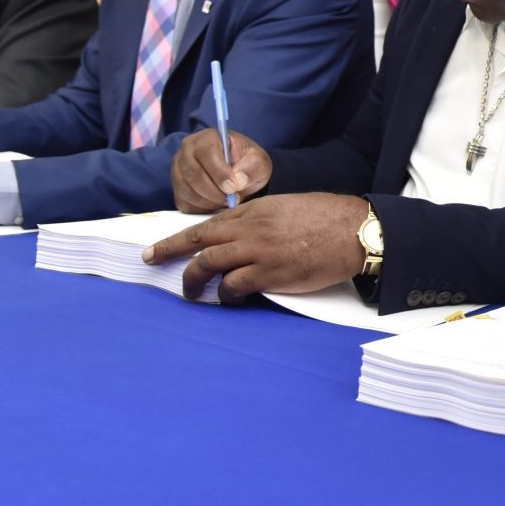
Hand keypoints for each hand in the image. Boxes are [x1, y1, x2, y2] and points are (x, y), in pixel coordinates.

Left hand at [140, 194, 368, 302]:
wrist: (352, 230)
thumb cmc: (325, 217)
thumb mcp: (285, 207)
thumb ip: (258, 218)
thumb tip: (238, 234)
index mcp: (254, 210)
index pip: (207, 223)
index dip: (179, 237)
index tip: (157, 247)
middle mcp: (250, 228)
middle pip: (199, 242)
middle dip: (170, 253)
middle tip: (152, 262)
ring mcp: (258, 251)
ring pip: (210, 264)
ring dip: (195, 281)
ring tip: (192, 292)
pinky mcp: (271, 273)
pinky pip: (235, 286)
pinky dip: (226, 294)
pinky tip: (229, 298)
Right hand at [170, 128, 271, 212]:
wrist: (239, 175)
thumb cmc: (248, 164)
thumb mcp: (259, 163)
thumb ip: (251, 169)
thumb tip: (238, 181)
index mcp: (208, 137)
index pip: (206, 152)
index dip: (219, 172)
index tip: (233, 188)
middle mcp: (187, 150)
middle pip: (193, 173)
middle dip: (214, 191)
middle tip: (231, 200)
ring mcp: (178, 168)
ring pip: (186, 189)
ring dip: (208, 201)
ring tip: (226, 201)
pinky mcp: (177, 187)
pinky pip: (183, 202)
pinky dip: (200, 208)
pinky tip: (216, 204)